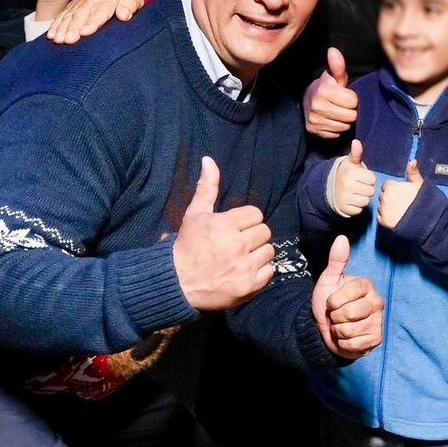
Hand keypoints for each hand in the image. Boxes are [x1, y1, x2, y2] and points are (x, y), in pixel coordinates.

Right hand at [48, 0, 145, 43]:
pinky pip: (64, 13)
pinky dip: (57, 23)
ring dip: (62, 27)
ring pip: (70, 14)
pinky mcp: (74, 4)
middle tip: (67, 40)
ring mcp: (81, 1)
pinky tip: (51, 34)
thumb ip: (130, 4)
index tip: (84, 32)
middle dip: (73, 27)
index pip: (100, 11)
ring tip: (57, 39)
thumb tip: (124, 15)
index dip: (91, 22)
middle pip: (81, 14)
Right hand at [173, 156, 274, 309]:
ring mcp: (244, 267)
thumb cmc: (187, 246)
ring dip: (258, 253)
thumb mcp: (194, 214)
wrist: (177, 284)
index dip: (246, 220)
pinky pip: (270, 271)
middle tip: (238, 243)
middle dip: (253, 236)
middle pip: (265, 232)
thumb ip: (207, 187)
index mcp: (225, 225)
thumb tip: (209, 159)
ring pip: (269, 251)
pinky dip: (260, 272)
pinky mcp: (249, 286)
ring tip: (241, 257)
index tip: (234, 228)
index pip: (256, 214)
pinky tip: (244, 271)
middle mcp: (237, 245)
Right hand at [304, 47, 358, 137]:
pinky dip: (336, 129)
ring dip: (344, 121)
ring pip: (344, 127)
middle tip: (344, 106)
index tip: (346, 96)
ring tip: (339, 112)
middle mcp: (317, 105)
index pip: (352, 101)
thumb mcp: (335, 77)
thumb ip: (338, 66)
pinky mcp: (314, 130)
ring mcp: (314, 119)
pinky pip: (335, 134)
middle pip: (350, 116)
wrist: (308, 100)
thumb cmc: (328, 88)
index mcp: (323, 89)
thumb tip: (333, 50)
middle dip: (350, 111)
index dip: (352, 99)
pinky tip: (333, 120)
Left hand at [312, 234, 383, 357]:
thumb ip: (336, 261)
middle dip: (335, 317)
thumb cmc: (329, 303)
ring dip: (338, 331)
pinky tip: (347, 338)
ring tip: (341, 326)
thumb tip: (341, 238)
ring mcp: (378, 321)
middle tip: (337, 315)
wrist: (327, 329)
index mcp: (366, 286)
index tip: (332, 302)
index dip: (333, 301)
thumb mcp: (329, 281)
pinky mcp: (376, 339)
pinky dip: (344, 344)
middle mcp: (377, 302)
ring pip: (349, 330)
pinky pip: (354, 344)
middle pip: (348, 313)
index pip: (347, 294)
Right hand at [334, 139, 375, 215]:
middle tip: (358, 186)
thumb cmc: (345, 174)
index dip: (369, 179)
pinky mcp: (344, 208)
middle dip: (367, 189)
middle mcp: (347, 185)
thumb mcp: (350, 163)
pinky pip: (359, 210)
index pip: (372, 179)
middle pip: (371, 191)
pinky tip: (352, 200)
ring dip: (363, 198)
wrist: (329, 187)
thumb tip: (356, 142)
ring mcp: (345, 198)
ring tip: (355, 193)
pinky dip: (357, 207)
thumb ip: (356, 153)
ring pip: (366, 201)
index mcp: (351, 173)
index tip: (361, 178)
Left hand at [377, 159, 422, 228]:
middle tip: (401, 202)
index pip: (387, 186)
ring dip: (387, 208)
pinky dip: (386, 217)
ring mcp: (383, 210)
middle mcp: (384, 198)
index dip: (394, 189)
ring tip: (399, 210)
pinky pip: (381, 218)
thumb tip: (413, 160)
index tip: (401, 194)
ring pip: (381, 207)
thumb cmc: (422, 200)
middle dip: (390, 198)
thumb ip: (413, 172)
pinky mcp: (384, 222)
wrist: (425, 219)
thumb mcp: (419, 184)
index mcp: (390, 187)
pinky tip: (395, 217)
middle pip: (383, 196)